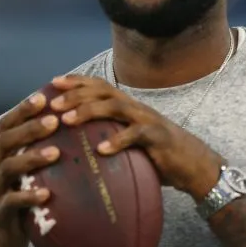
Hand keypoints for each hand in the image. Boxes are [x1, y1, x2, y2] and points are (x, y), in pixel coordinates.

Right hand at [0, 92, 60, 246]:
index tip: (44, 97)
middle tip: (55, 120)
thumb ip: (41, 154)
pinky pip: (11, 202)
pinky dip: (28, 197)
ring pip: (7, 168)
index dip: (22, 110)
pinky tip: (48, 195)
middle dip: (29, 128)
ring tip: (56, 153)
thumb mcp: (28, 175)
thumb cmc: (21, 202)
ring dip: (32, 158)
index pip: (6, 125)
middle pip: (5, 141)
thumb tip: (76, 133)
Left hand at [48, 75, 222, 199]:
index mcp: (127, 107)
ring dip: (89, 110)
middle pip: (102, 92)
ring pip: (115, 106)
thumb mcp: (130, 142)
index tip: (53, 83)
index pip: (99, 86)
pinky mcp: (158, 137)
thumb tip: (78, 146)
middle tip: (51, 103)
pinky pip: (136, 134)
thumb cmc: (158, 155)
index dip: (76, 81)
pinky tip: (101, 150)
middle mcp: (136, 108)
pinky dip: (117, 140)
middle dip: (75, 94)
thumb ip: (109, 136)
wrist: (194, 165)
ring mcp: (147, 120)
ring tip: (67, 120)